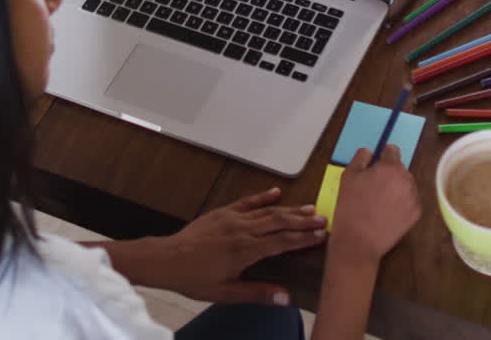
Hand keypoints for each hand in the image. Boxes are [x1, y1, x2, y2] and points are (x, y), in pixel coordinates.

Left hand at [146, 187, 326, 304]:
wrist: (166, 259)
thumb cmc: (194, 278)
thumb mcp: (226, 293)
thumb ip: (257, 293)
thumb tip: (285, 297)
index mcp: (246, 250)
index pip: (282, 241)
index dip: (304, 238)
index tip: (322, 235)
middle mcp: (242, 230)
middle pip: (280, 221)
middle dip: (303, 220)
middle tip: (323, 218)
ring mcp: (232, 218)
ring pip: (267, 210)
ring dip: (289, 209)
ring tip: (309, 207)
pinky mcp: (222, 213)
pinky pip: (247, 202)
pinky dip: (263, 197)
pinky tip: (276, 193)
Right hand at [329, 145, 420, 264]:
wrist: (358, 241)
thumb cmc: (350, 207)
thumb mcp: (348, 176)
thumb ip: (360, 158)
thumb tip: (370, 152)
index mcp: (390, 167)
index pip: (392, 150)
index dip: (382, 155)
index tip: (376, 165)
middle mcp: (406, 180)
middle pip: (400, 168)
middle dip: (389, 173)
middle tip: (374, 187)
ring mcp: (414, 197)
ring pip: (406, 184)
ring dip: (397, 187)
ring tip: (380, 201)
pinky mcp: (416, 214)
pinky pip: (410, 201)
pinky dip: (402, 203)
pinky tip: (387, 212)